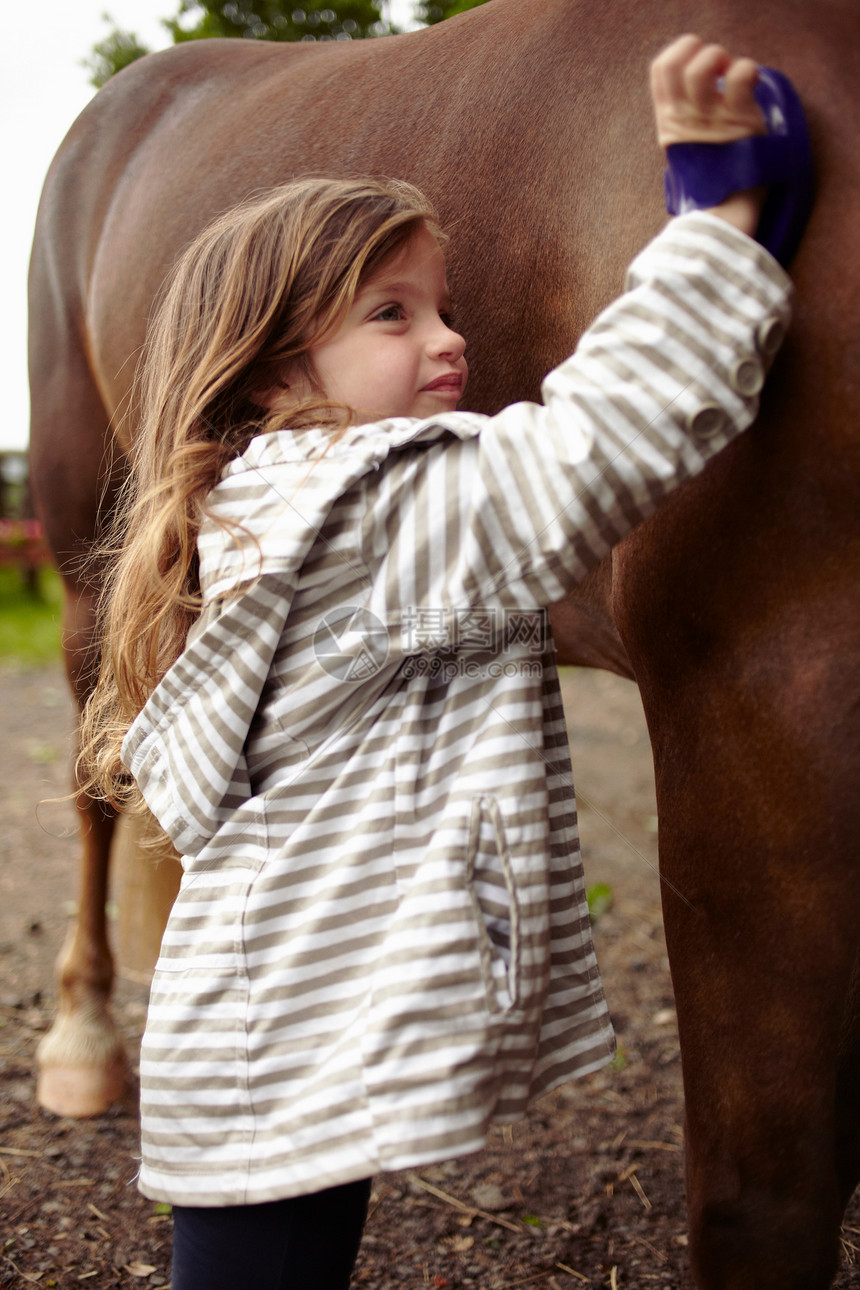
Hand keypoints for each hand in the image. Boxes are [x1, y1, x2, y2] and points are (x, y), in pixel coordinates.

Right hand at [651, 34, 765, 235]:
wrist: (724, 215)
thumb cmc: (710, 186)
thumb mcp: (685, 153)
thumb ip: (686, 124)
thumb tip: (698, 101)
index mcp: (669, 122)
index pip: (660, 68)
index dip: (680, 52)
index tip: (696, 62)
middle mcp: (686, 116)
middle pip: (681, 60)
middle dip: (703, 51)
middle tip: (719, 69)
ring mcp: (711, 118)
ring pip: (707, 62)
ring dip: (722, 57)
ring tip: (732, 74)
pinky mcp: (739, 121)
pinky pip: (741, 75)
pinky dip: (748, 69)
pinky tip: (752, 82)